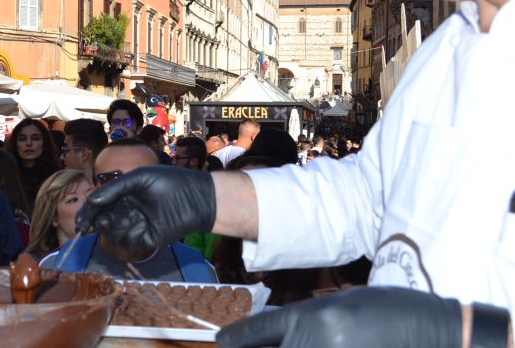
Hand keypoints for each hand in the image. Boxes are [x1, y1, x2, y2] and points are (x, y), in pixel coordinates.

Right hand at [76, 166, 215, 253]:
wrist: (197, 199)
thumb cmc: (171, 182)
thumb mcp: (141, 178)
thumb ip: (116, 188)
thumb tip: (92, 200)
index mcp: (125, 194)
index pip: (100, 205)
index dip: (88, 213)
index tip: (81, 222)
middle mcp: (129, 210)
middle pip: (104, 221)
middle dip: (96, 223)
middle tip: (91, 225)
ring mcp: (139, 225)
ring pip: (115, 233)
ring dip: (114, 229)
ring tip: (123, 220)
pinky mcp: (149, 239)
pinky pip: (132, 243)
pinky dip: (132, 237)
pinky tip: (142, 227)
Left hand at [216, 286, 461, 347]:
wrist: (429, 328)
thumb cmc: (382, 309)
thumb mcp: (335, 306)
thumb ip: (300, 321)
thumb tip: (273, 336)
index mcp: (309, 319)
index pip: (258, 331)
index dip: (235, 338)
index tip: (220, 341)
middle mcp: (312, 344)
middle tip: (238, 346)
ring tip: (269, 343)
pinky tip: (308, 345)